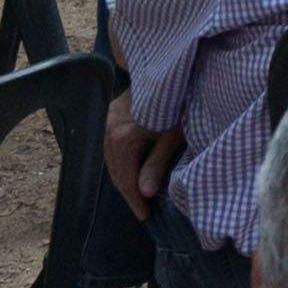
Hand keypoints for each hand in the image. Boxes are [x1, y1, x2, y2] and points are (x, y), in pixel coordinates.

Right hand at [101, 102, 181, 221]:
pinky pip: (111, 144)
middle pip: (115, 170)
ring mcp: (107, 118)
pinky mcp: (111, 111)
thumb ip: (157, 165)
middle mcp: (108, 129)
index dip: (135, 200)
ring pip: (111, 158)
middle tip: (142, 209)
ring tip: (138, 193)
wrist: (174, 71)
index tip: (145, 216)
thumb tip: (145, 194)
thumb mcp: (173, 136)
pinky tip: (131, 168)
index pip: (125, 179)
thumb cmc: (180, 102)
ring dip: (123, 176)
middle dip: (128, 191)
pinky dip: (120, 160)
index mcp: (121, 138)